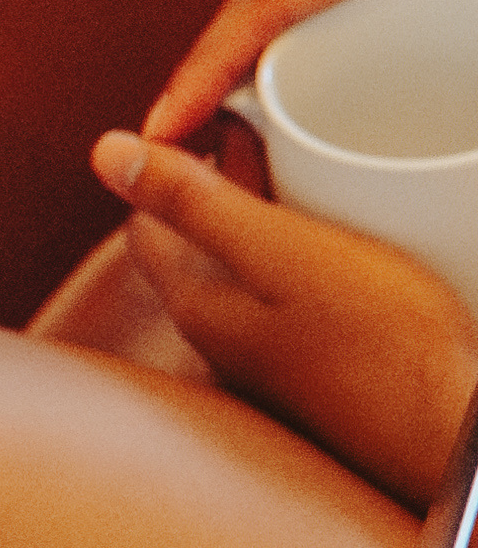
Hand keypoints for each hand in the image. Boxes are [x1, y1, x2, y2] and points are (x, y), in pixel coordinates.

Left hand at [87, 122, 477, 497]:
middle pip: (201, 243)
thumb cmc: (380, 342)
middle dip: (222, 181)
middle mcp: (225, 338)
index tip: (214, 115)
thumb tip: (105, 151)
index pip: (149, 222)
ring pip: (252, 269)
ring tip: (309, 169)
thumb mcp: (281, 253)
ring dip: (269, 215)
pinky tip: (349, 239)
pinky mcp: (325, 367)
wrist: (453, 433)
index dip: (169, 163)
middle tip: (264, 127)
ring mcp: (274, 357)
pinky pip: (298, 294)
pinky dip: (310, 252)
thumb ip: (195, 204)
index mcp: (199, 306)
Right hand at [140, 0, 477, 149]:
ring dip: (252, 88)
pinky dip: (295, 68)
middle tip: (212, 188)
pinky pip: (318, 12)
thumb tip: (476, 140)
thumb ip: (477, 44)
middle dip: (214, 100)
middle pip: (258, 21)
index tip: (161, 129)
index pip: (268, 1)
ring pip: (283, 21)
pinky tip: (307, 121)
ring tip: (252, 171)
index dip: (208, 68)